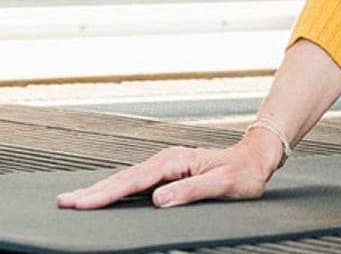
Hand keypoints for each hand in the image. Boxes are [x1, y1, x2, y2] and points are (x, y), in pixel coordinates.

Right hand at [54, 129, 282, 209]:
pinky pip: (135, 182)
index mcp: (175, 162)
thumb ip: (191, 191)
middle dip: (92, 192)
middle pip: (122, 178)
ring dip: (100, 190)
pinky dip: (115, 189)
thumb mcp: (223, 185)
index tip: (82, 203)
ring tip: (75, 201)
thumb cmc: (244, 172)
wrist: (256, 158)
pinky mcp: (166, 172)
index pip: (133, 181)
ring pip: (126, 180)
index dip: (106, 194)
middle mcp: (166, 161)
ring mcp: (165, 166)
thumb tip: (159, 199)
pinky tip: (103, 196)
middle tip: (64, 203)